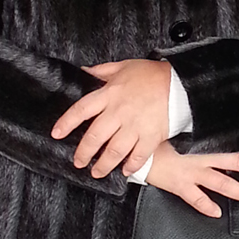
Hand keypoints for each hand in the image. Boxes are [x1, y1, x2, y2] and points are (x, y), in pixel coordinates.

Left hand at [52, 58, 171, 178]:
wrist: (181, 83)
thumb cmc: (152, 74)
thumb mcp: (124, 66)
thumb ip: (102, 71)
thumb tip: (84, 72)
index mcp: (110, 94)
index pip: (81, 110)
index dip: (66, 123)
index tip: (57, 134)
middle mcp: (119, 112)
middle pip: (94, 137)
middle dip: (83, 153)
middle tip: (79, 162)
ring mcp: (135, 126)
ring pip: (113, 151)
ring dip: (103, 165)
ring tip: (97, 172)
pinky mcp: (151, 136)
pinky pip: (138, 156)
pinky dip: (131, 166)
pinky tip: (125, 171)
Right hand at [144, 142, 238, 217]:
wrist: (138, 158)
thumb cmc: (155, 146)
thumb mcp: (174, 136)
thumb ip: (190, 137)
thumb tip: (199, 132)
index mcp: (198, 149)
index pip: (224, 148)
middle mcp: (197, 162)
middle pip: (228, 163)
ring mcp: (190, 176)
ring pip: (219, 183)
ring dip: (236, 190)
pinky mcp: (180, 187)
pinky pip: (197, 199)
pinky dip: (207, 206)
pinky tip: (216, 212)